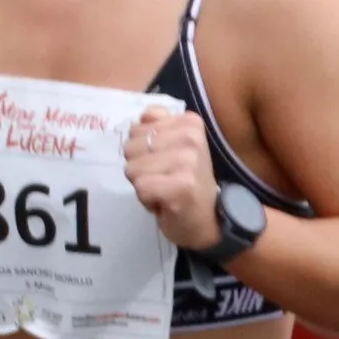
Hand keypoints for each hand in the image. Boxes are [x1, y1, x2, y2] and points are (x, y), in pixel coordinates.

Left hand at [125, 105, 221, 250]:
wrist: (207, 220)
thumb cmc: (186, 182)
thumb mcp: (173, 145)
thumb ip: (156, 125)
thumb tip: (142, 118)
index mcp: (190, 122)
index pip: (138, 127)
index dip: (144, 149)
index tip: (165, 162)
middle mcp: (191, 137)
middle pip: (131, 147)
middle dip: (141, 167)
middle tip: (164, 178)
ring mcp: (188, 161)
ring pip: (132, 168)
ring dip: (143, 184)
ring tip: (164, 189)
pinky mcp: (181, 186)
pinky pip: (140, 187)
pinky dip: (146, 200)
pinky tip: (165, 202)